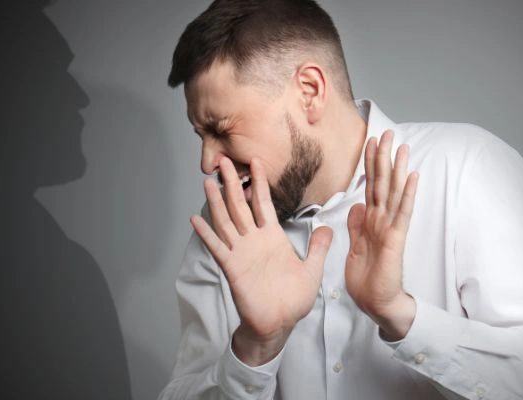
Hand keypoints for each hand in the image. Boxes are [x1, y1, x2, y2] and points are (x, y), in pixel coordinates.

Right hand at [191, 157, 331, 364]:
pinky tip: (195, 220)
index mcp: (273, 237)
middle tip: (224, 161)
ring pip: (226, 221)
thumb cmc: (293, 300)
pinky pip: (218, 247)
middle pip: (240, 205)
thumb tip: (327, 228)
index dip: (259, 183)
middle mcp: (254, 240)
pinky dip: (206, 234)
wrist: (279, 323)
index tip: (256, 162)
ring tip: (207, 182)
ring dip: (216, 202)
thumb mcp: (312, 269)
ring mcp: (241, 252)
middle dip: (233, 183)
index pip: (264, 203)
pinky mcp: (233, 267)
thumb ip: (317, 247)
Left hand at [345, 130, 418, 340]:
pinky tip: (412, 175)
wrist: (378, 304)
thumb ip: (357, 226)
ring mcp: (391, 228)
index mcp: (371, 222)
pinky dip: (407, 193)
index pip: (370, 187)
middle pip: (382, 183)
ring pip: (393, 192)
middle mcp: (382, 220)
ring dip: (397, 167)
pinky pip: (402, 212)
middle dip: (383, 157)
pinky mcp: (397, 238)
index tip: (370, 142)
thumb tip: (356, 205)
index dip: (369, 164)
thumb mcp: (355, 248)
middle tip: (387, 132)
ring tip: (401, 145)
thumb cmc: (368, 281)